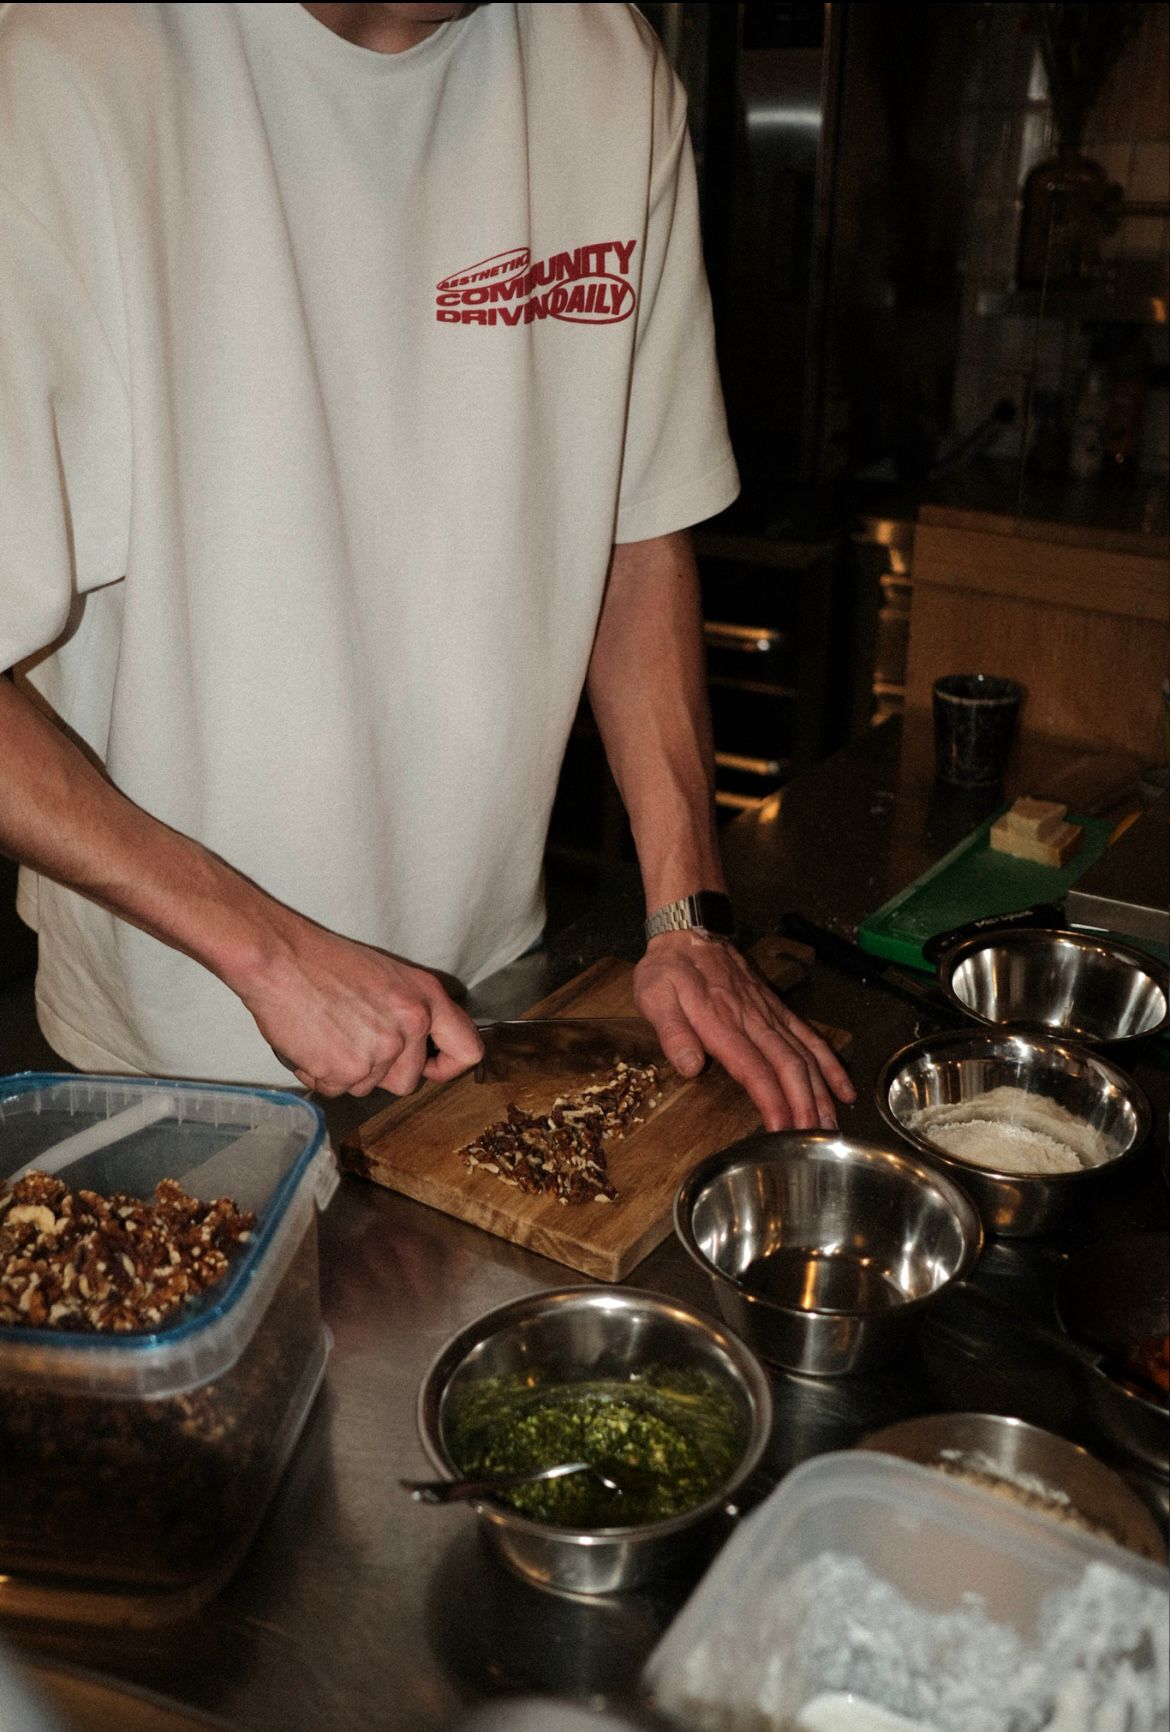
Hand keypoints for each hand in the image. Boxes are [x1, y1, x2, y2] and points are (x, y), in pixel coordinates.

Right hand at [233, 918, 484, 1097]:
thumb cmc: (326, 963)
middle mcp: (410, 1028)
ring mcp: (379, 1052)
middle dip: (380, 1071)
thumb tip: (418, 1048)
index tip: (428, 1067)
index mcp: (426, 1000)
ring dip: (346, 1071)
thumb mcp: (389, 977)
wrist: (280, 960)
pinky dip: (321, 1075)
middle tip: (351, 1038)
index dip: (447, 1067)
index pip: (467, 1050)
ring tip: (326, 1033)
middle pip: (407, 1082)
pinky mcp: (346, 1071)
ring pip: (367, 1088)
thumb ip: (411, 1012)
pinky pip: (337, 1090)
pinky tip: (310, 1042)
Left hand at [633, 931, 855, 1132]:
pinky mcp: (778, 1010)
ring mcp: (770, 1014)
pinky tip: (844, 1090)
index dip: (772, 1101)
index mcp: (722, 1022)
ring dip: (821, 1093)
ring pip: (805, 1056)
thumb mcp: (654, 995)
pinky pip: (811, 1037)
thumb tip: (689, 1066)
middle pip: (789, 1066)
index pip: (754, 1069)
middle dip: (805, 1106)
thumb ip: (672, 1031)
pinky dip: (830, 1065)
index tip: (782, 1131)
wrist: (690, 931)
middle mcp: (753, 1020)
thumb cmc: (669, 968)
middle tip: (813, 1143)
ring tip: (831, 1128)